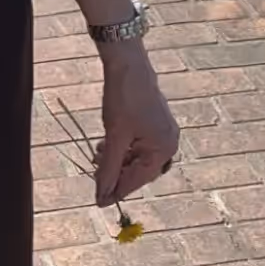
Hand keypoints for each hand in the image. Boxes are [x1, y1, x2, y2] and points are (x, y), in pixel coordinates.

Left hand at [94, 44, 179, 206]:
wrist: (128, 64)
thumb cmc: (124, 99)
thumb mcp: (114, 137)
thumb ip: (108, 169)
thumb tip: (101, 195)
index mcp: (163, 149)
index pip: (138, 180)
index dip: (116, 191)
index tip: (99, 201)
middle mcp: (169, 143)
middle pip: (140, 171)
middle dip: (117, 173)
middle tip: (95, 175)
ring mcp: (164, 132)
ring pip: (138, 158)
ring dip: (117, 160)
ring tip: (98, 156)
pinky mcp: (156, 123)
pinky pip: (139, 145)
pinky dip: (123, 148)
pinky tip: (107, 146)